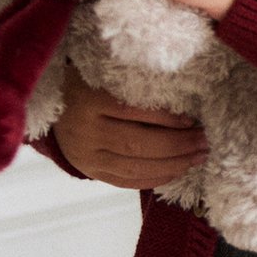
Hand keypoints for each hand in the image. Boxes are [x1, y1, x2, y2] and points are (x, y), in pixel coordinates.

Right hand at [52, 63, 208, 188]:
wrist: (51, 103)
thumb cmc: (89, 81)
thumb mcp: (106, 74)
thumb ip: (135, 86)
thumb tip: (182, 103)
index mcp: (90, 99)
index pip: (134, 112)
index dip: (166, 118)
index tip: (193, 119)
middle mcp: (86, 131)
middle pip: (137, 143)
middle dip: (177, 145)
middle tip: (204, 141)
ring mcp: (85, 155)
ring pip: (134, 166)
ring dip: (172, 164)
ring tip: (197, 157)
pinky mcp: (89, 171)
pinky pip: (125, 181)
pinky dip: (153, 178)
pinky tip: (176, 172)